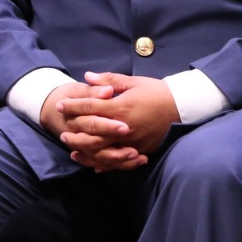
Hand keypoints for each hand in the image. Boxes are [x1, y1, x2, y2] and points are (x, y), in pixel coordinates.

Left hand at [57, 72, 178, 171]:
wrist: (181, 107)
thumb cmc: (156, 92)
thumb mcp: (133, 82)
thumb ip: (109, 81)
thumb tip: (88, 77)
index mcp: (120, 107)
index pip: (90, 107)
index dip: (73, 106)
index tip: (61, 105)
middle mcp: (123, 127)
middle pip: (91, 133)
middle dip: (74, 131)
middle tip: (62, 130)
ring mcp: (130, 141)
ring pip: (101, 151)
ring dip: (84, 151)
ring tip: (73, 149)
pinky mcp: (139, 150)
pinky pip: (117, 162)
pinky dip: (104, 164)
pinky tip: (93, 164)